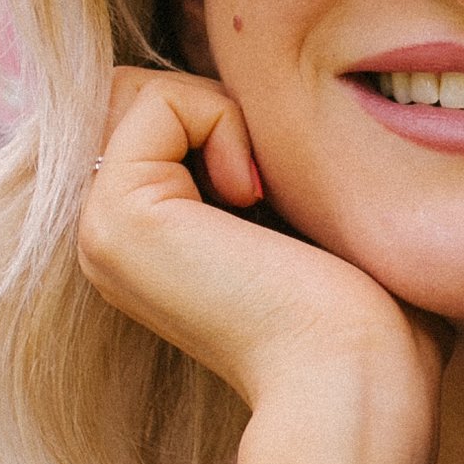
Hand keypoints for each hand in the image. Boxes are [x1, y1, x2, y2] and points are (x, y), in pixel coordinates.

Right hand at [77, 69, 444, 457]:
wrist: (352, 375)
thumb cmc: (361, 311)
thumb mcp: (300, 212)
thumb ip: (257, 157)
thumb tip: (254, 94)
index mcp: (147, 241)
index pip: (158, 113)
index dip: (226, 117)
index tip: (274, 194)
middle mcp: (110, 236)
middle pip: (140, 93)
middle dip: (216, 104)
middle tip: (267, 182)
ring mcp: (101, 227)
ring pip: (145, 88)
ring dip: (224, 113)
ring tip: (260, 193)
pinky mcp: (114, 216)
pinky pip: (159, 97)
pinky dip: (222, 120)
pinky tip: (252, 196)